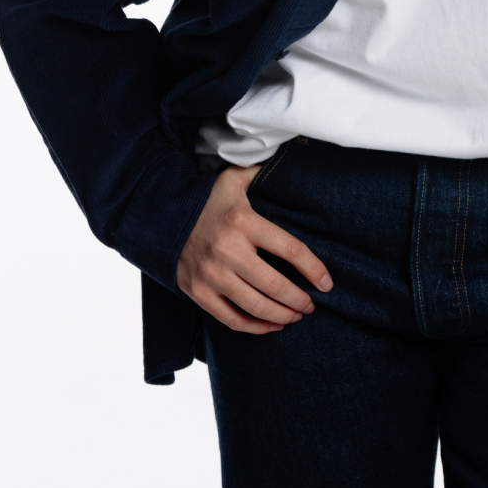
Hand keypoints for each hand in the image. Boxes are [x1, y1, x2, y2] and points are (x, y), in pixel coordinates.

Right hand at [177, 163, 332, 332]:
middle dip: (300, 300)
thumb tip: (285, 160)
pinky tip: (272, 326)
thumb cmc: (206, 200)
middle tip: (312, 305)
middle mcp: (228, 250)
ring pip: (255, 306)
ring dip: (282, 315)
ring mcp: (211, 274)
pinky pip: (231, 319)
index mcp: (244, 222)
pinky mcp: (197, 292)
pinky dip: (255, 327)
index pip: (291, 250)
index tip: (327, 283)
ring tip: (296, 316)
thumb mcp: (232, 180)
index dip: (314, 270)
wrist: (160, 217)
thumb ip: (259, 172)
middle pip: (275, 285)